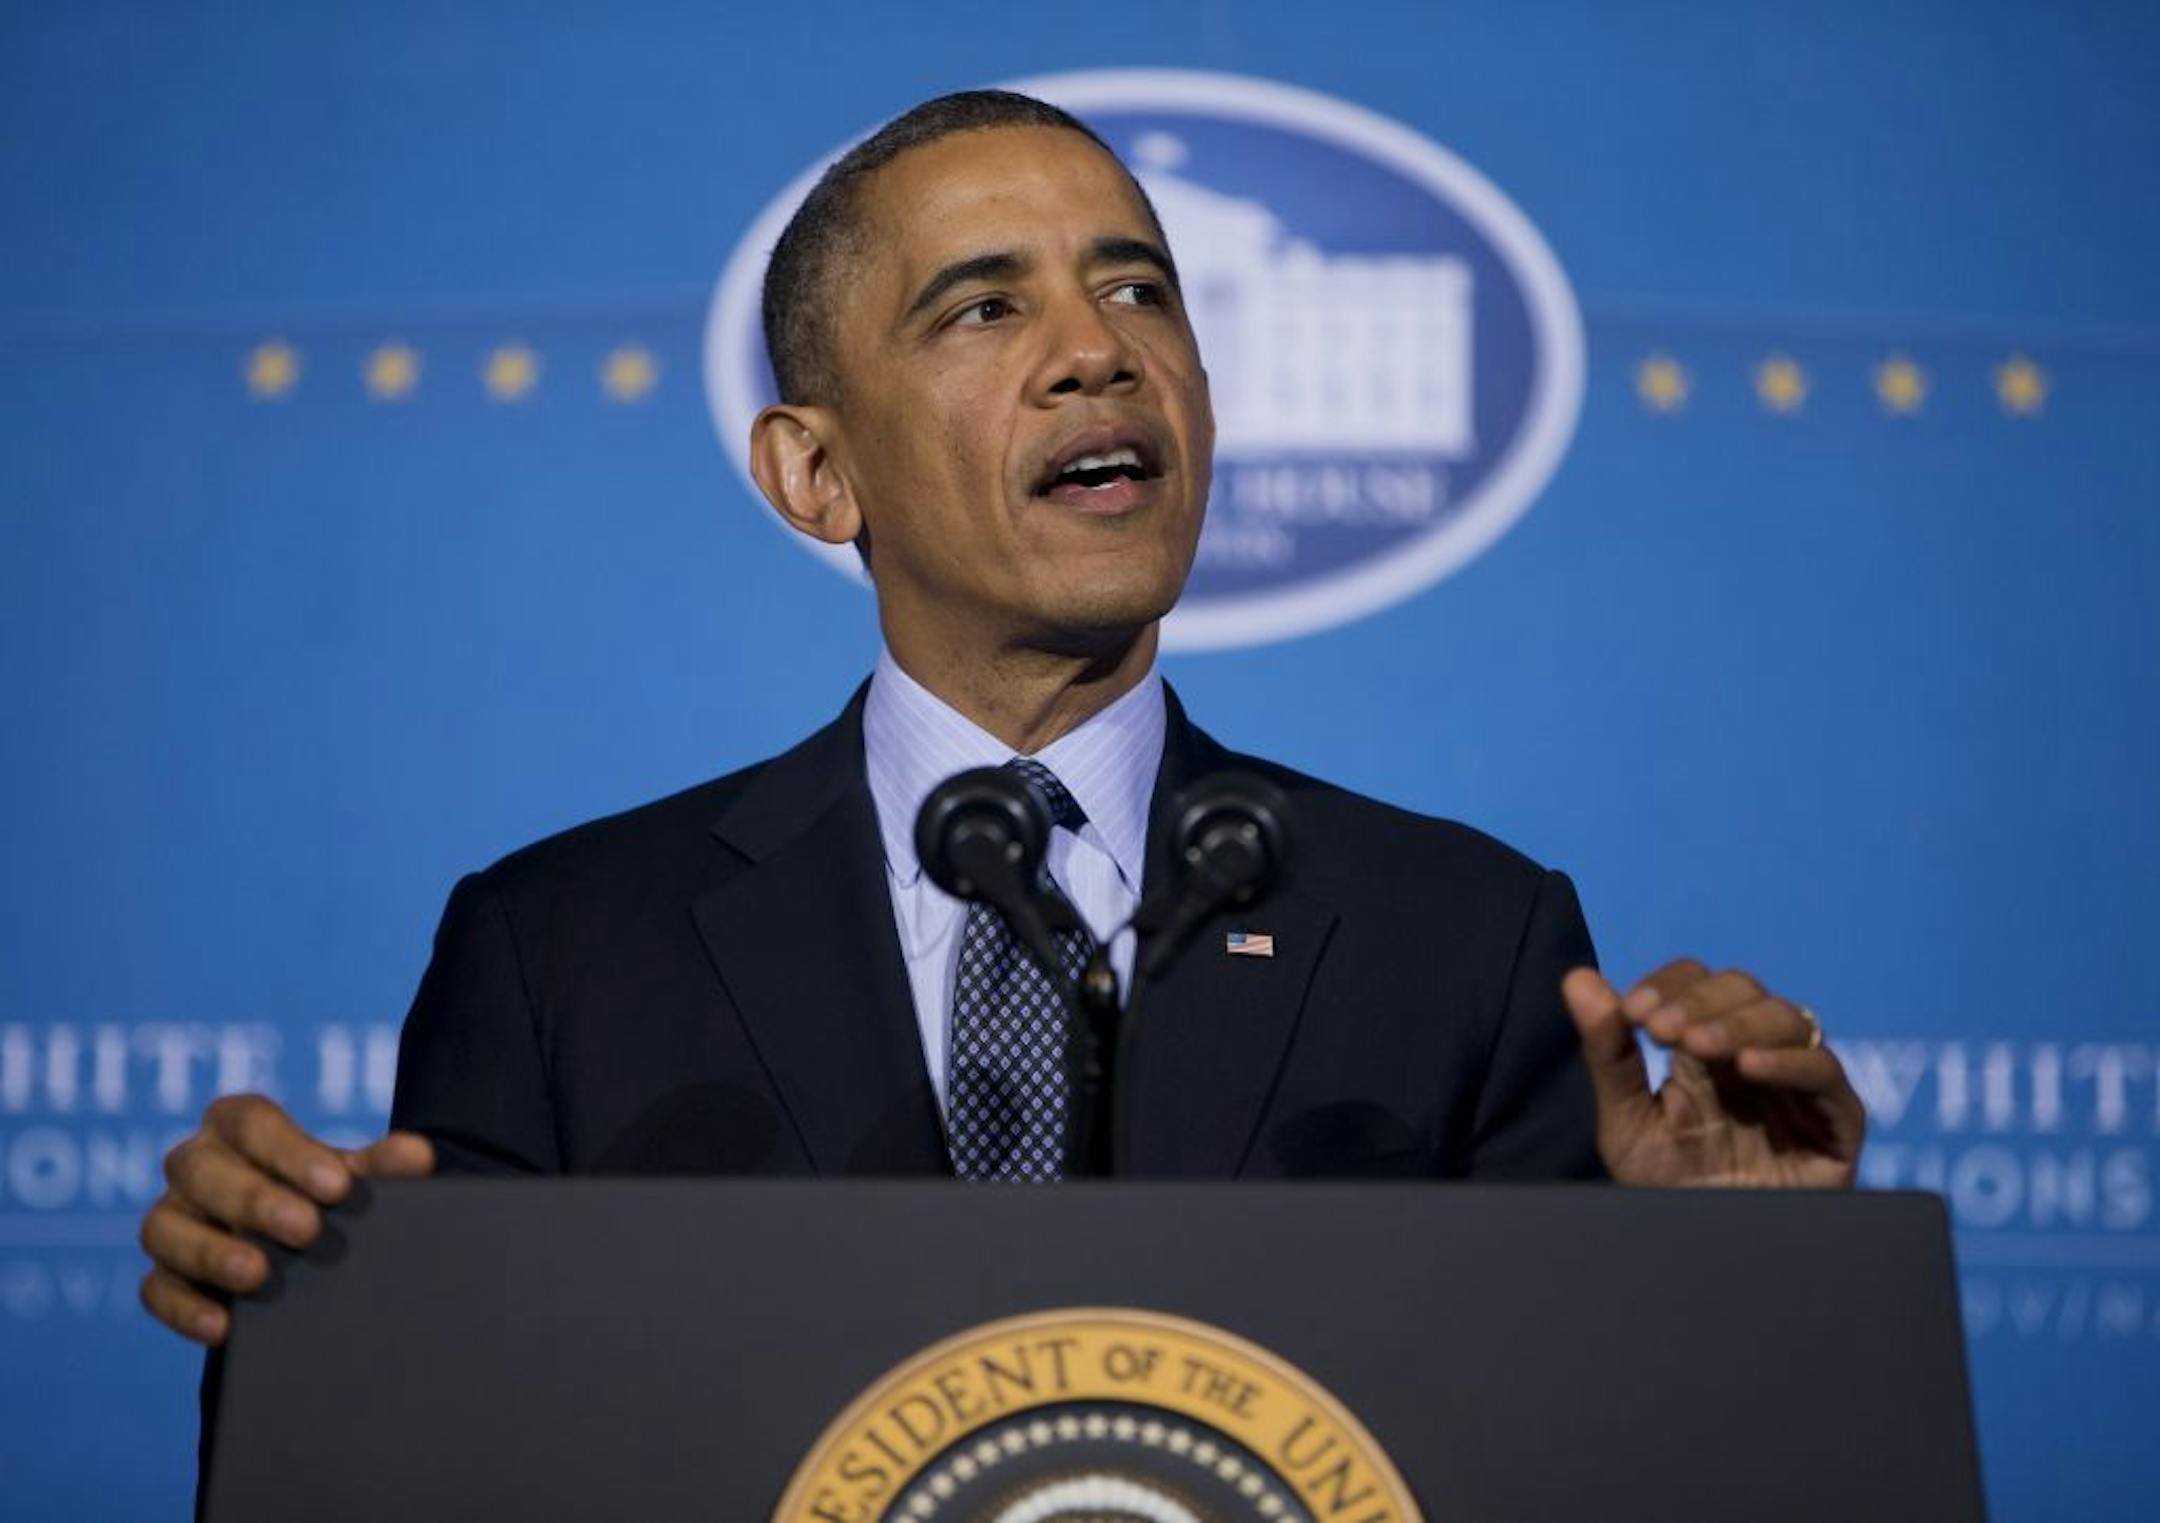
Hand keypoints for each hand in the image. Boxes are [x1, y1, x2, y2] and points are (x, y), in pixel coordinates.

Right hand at [138, 1094, 433, 1345]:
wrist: (298, 1246)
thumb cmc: (323, 1195)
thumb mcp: (350, 1178)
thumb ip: (380, 1166)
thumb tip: (418, 1157)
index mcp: (239, 1126)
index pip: (250, 1122)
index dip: (290, 1151)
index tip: (337, 1186)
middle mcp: (195, 1166)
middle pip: (199, 1168)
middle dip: (252, 1199)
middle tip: (306, 1229)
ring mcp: (172, 1220)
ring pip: (162, 1227)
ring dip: (209, 1252)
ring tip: (258, 1275)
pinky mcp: (163, 1275)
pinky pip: (154, 1290)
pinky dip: (184, 1309)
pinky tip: (224, 1328)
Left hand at [1561, 960, 1864, 1187]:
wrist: (1707, 1257)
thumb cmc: (1669, 1189)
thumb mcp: (1628, 1121)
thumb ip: (1608, 1053)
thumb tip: (1578, 978)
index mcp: (1704, 1048)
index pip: (1697, 982)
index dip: (1669, 984)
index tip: (1634, 1012)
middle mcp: (1754, 1055)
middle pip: (1742, 989)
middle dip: (1699, 1000)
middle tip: (1661, 1030)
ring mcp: (1797, 1084)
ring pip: (1787, 1017)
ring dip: (1739, 1022)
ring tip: (1698, 1044)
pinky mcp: (1836, 1122)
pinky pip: (1825, 1072)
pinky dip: (1790, 1061)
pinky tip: (1748, 1068)